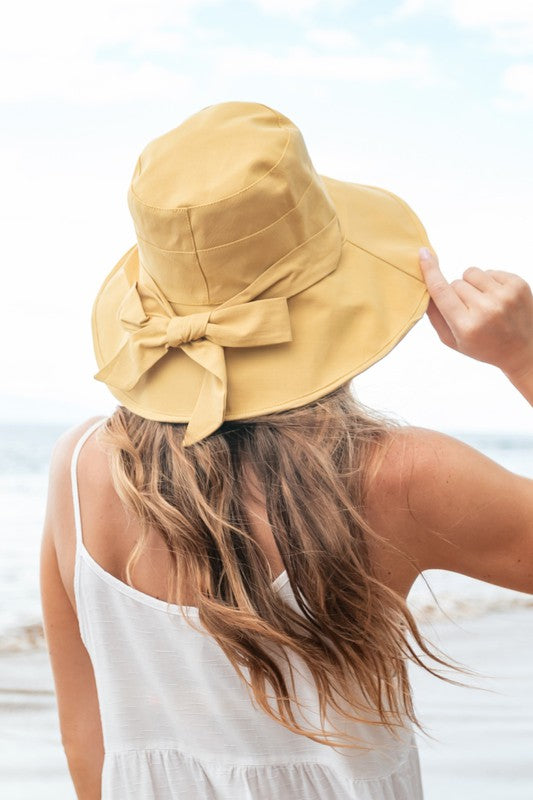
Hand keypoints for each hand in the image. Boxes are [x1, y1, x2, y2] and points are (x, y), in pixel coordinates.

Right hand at [418, 247, 532, 378]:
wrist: (523, 349)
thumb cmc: (483, 346)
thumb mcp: (453, 340)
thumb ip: (435, 316)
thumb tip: (424, 285)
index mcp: (466, 326)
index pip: (442, 291)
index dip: (430, 271)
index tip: (423, 254)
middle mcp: (486, 309)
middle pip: (455, 283)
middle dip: (457, 293)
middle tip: (470, 311)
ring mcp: (504, 295)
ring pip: (471, 273)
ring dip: (473, 284)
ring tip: (484, 302)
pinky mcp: (517, 284)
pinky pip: (490, 271)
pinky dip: (490, 282)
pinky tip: (497, 299)